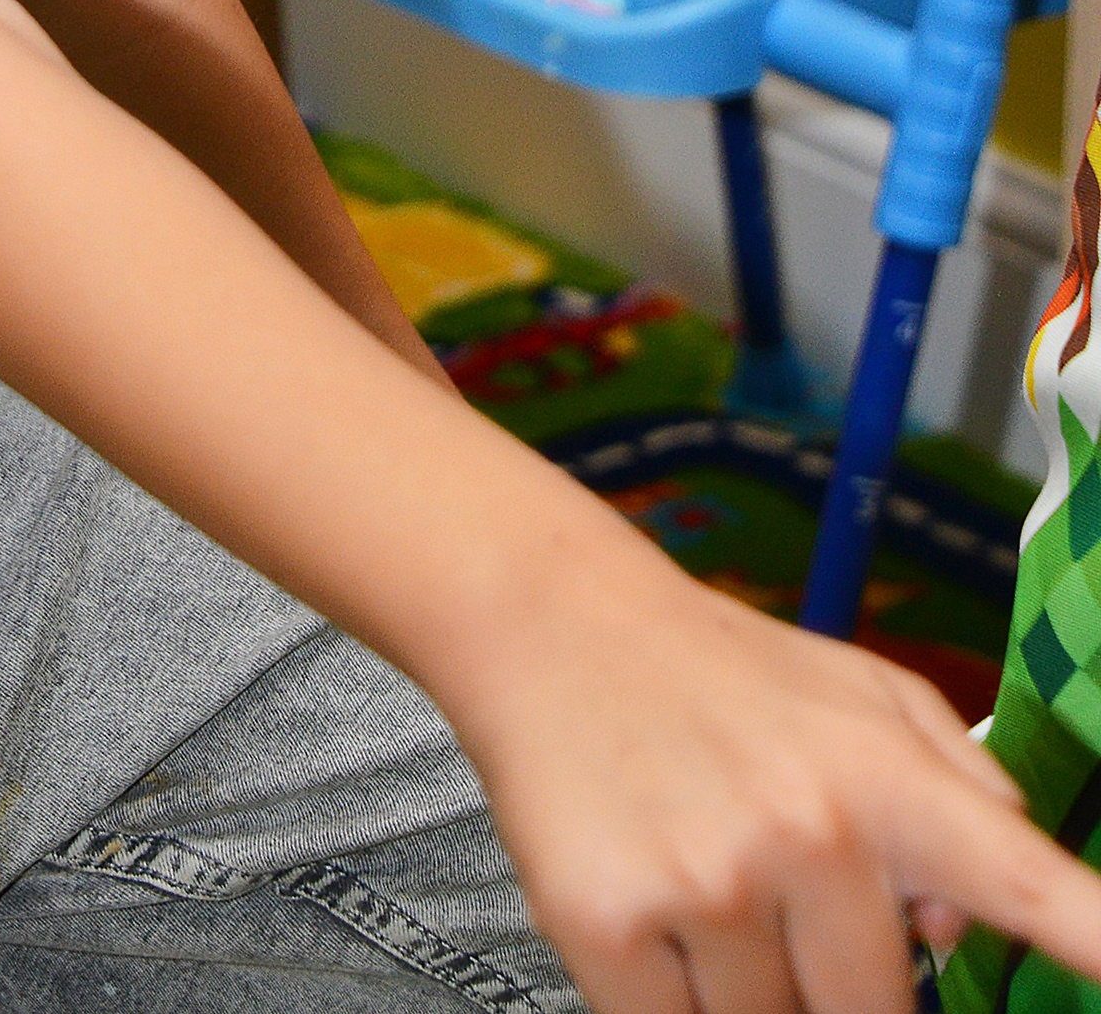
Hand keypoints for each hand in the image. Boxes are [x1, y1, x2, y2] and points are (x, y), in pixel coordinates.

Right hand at [448, 550, 1100, 1011]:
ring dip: (743, 990)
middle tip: (774, 895)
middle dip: (833, 982)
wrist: (548, 619)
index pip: (1030, 889)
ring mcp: (707, 882)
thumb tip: (973, 920)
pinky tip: (649, 913)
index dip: (1100, 942)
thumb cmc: (723, 672)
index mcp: (889, 779)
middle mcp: (810, 831)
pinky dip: (666, 1001)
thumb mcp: (866, 695)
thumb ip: (964, 797)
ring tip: (703, 883)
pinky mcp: (607, 923)